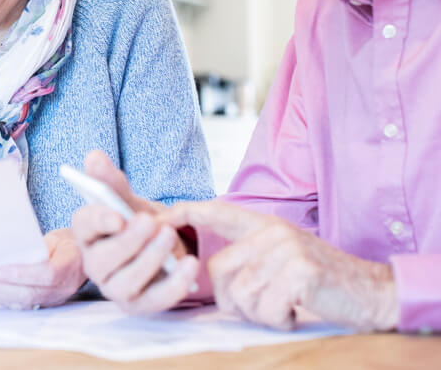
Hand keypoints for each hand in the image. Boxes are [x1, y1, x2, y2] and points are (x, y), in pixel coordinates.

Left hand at [0, 229, 85, 308]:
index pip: (45, 275)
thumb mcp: (56, 237)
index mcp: (68, 267)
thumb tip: (8, 248)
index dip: (20, 274)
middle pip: (28, 294)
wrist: (83, 258)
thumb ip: (37, 245)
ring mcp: (54, 299)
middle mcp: (62, 288)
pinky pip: (21, 304)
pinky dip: (1, 298)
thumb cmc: (67, 244)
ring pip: (22, 302)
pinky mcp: (45, 303)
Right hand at [71, 150, 198, 313]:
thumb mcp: (129, 201)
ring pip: (126, 282)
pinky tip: (190, 265)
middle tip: (151, 223)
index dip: (98, 220)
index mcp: (88, 234)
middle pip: (102, 259)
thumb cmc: (139, 222)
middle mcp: (96, 264)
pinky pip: (155, 300)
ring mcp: (116, 288)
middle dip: (127, 242)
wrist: (164, 247)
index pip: (83, 226)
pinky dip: (174, 285)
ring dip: (150, 260)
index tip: (117, 215)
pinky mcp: (141, 305)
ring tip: (170, 236)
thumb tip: (94, 156)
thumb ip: (112, 182)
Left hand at [162, 201, 398, 330]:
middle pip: (218, 271)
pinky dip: (279, 320)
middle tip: (265, 306)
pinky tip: (297, 311)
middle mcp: (271, 232)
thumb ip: (247, 257)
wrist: (370, 292)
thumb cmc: (318, 283)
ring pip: (241, 294)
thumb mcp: (280, 258)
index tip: (159, 217)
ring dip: (260, 313)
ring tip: (285, 306)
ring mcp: (286, 249)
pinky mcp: (300, 271)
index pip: (216, 211)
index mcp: (263, 225)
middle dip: (235, 301)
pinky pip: (266, 308)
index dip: (184, 212)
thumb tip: (202, 275)